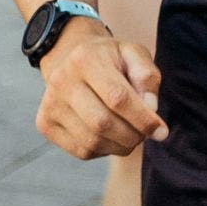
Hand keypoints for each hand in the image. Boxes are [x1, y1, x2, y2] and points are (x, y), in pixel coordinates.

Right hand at [34, 19, 167, 159]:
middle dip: (133, 135)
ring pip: (92, 141)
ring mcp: (49, 103)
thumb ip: (147, 77)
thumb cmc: (110, 59)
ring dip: (120, 146)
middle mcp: (61, 80)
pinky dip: (104, 150)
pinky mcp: (45, 123)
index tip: (162, 131)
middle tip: (145, 133)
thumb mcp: (133, 54)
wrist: (71, 57)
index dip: (143, 119)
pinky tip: (110, 136)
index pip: (118, 98)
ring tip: (131, 134)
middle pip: (103, 123)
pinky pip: (81, 151)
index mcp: (85, 59)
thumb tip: (151, 108)